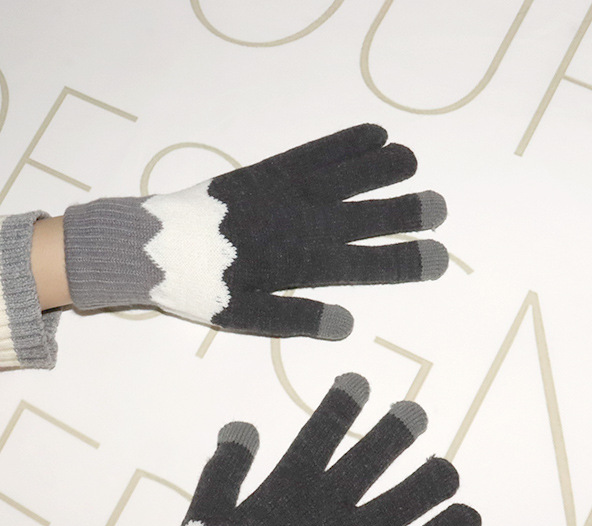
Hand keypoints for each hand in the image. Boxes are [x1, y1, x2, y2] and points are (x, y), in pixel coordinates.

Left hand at [64, 125, 447, 337]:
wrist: (152, 246)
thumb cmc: (200, 287)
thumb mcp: (245, 317)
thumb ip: (296, 318)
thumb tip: (346, 324)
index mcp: (295, 266)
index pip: (362, 265)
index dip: (402, 262)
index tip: (438, 258)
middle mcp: (298, 225)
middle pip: (362, 218)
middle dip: (404, 214)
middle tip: (439, 208)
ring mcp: (285, 193)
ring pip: (345, 178)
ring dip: (382, 169)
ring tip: (414, 164)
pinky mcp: (270, 171)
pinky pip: (316, 153)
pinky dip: (346, 143)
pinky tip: (374, 135)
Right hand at [115, 373, 479, 525]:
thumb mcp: (204, 510)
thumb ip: (225, 467)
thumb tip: (241, 426)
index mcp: (288, 487)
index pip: (320, 433)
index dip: (342, 404)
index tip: (360, 383)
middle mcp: (327, 507)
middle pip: (372, 459)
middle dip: (397, 431)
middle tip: (415, 414)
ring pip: (404, 502)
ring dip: (430, 480)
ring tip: (447, 469)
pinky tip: (468, 519)